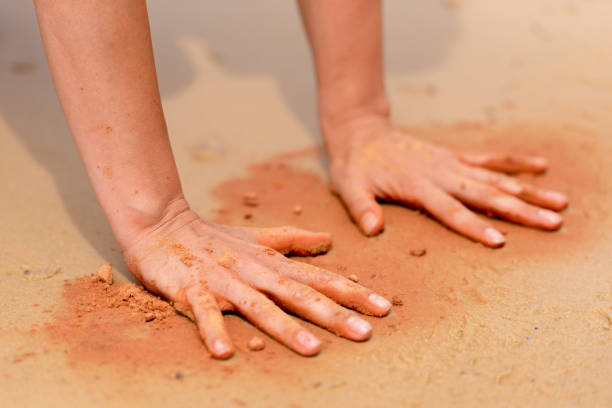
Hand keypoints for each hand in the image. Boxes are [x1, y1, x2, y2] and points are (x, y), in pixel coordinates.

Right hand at [124, 200, 390, 358]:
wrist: (162, 224)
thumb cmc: (213, 237)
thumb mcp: (257, 238)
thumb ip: (293, 241)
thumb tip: (329, 241)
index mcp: (271, 262)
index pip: (318, 278)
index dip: (351, 292)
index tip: (383, 307)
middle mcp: (253, 272)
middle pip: (297, 294)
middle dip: (332, 314)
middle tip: (365, 333)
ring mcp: (223, 281)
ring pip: (258, 305)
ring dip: (284, 327)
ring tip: (312, 350)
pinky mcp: (191, 289)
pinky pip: (203, 312)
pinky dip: (212, 330)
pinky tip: (225, 352)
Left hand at [326, 118, 568, 246]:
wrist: (361, 132)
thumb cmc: (354, 165)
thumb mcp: (348, 187)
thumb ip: (361, 207)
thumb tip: (372, 229)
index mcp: (416, 185)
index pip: (450, 210)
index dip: (474, 226)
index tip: (500, 241)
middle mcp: (440, 173)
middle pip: (485, 194)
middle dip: (520, 210)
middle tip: (552, 223)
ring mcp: (450, 163)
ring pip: (495, 178)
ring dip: (528, 191)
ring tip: (560, 203)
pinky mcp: (453, 156)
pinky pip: (489, 159)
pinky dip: (515, 163)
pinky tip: (541, 166)